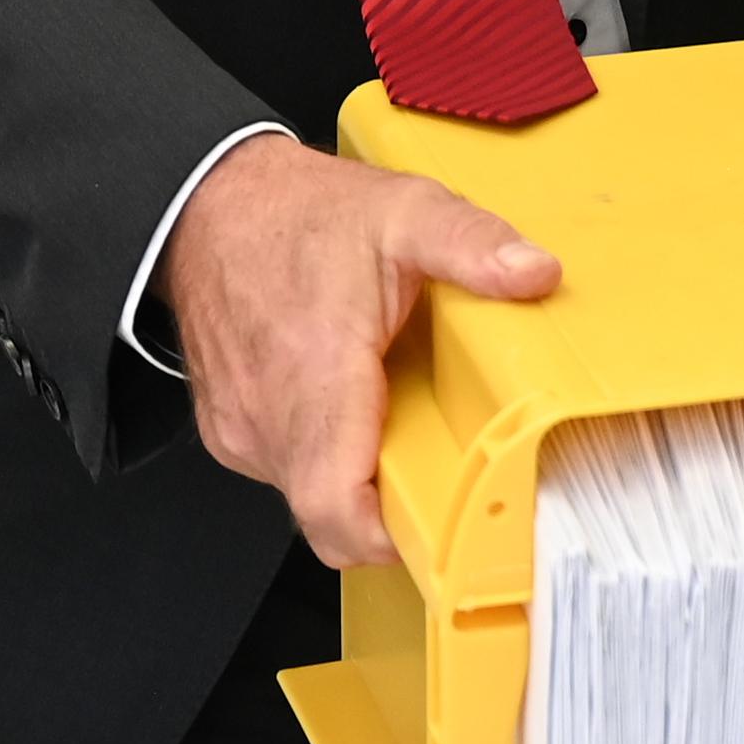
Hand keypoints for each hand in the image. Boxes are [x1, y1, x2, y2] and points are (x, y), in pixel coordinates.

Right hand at [159, 135, 556, 567]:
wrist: (210, 206)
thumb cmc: (297, 214)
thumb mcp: (402, 209)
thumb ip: (471, 242)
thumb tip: (534, 273)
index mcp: (315, 373)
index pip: (338, 508)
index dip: (391, 537)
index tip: (443, 520)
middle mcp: (268, 415)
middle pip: (332, 520)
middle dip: (390, 509)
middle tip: (436, 462)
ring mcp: (241, 429)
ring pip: (309, 500)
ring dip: (357, 479)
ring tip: (391, 420)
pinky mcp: (230, 433)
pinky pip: (286, 474)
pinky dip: (325, 458)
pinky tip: (350, 409)